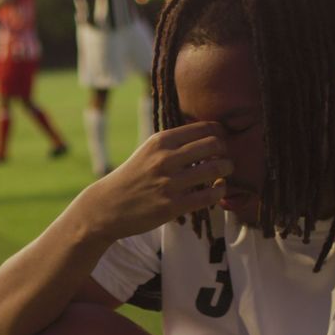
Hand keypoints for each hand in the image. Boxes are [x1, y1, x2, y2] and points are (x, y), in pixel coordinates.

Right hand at [77, 122, 231, 241]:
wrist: (107, 206)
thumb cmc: (132, 177)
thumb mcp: (148, 151)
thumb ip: (174, 143)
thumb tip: (208, 134)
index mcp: (160, 140)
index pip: (204, 128)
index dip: (220, 133)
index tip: (221, 141)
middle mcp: (165, 158)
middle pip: (214, 145)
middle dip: (225, 150)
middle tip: (225, 158)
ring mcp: (169, 183)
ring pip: (216, 169)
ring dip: (227, 170)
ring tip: (224, 173)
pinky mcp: (172, 206)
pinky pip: (209, 195)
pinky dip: (220, 191)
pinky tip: (218, 190)